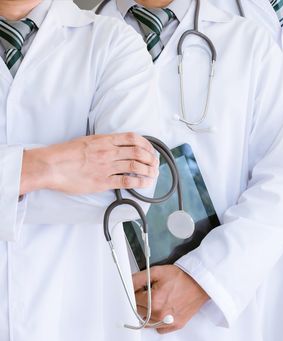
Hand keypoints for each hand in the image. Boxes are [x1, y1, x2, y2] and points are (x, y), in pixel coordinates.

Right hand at [19, 132, 158, 194]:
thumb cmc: (65, 153)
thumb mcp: (87, 141)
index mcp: (104, 140)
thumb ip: (103, 143)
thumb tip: (116, 145)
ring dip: (148, 171)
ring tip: (153, 174)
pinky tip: (145, 183)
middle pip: (138, 152)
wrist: (51, 165)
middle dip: (151, 159)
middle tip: (155, 164)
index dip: (146, 144)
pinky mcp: (103, 181)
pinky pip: (126, 181)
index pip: (133, 138)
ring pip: (136, 166)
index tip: (151, 150)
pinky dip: (139, 182)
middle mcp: (108, 152)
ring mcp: (106, 167)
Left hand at [132, 265, 208, 333]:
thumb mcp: (158, 272)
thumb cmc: (182, 277)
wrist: (200, 283)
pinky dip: (158, 321)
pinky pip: (158, 328)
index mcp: (154, 301)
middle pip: (138, 310)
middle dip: (143, 301)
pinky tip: (165, 309)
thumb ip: (138, 278)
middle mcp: (160, 314)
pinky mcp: (175, 325)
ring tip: (161, 300)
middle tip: (154, 292)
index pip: (133, 299)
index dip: (138, 291)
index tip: (144, 289)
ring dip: (149, 311)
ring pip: (147, 320)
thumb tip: (126, 284)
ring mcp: (167, 322)